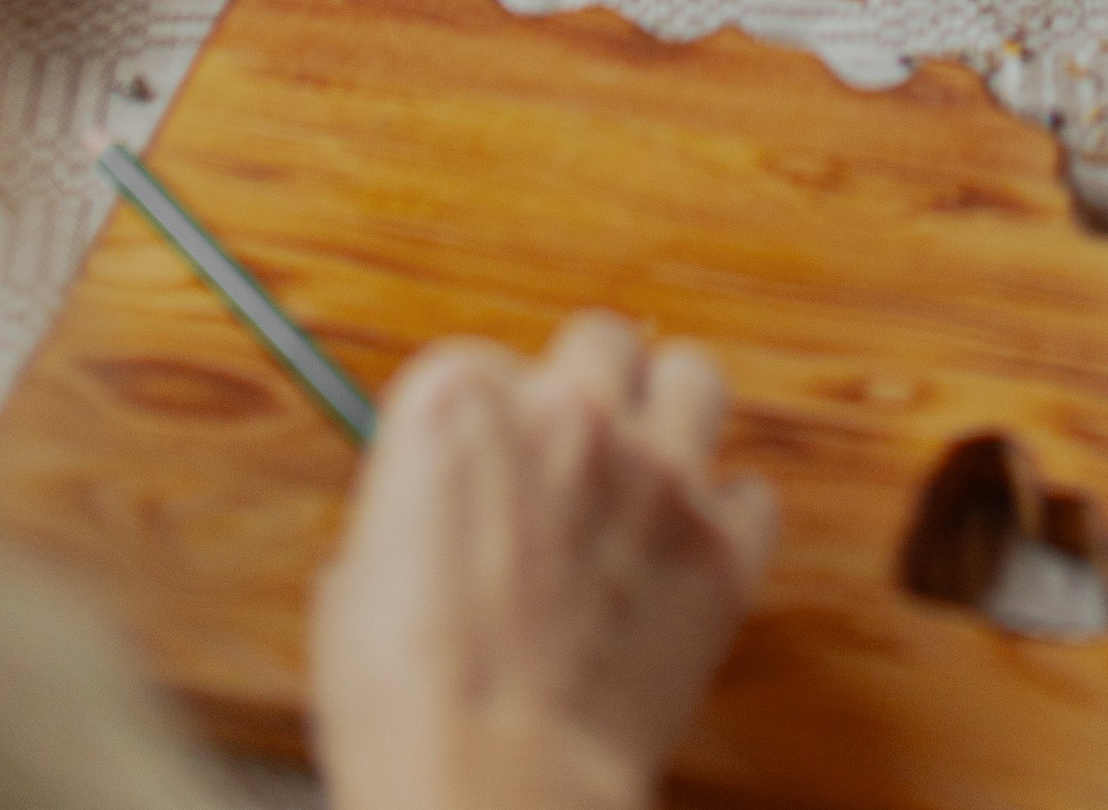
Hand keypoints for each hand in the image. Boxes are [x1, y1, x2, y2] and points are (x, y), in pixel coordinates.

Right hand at [309, 315, 777, 809]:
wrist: (494, 782)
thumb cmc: (409, 705)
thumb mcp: (356, 581)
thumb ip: (416, 512)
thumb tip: (438, 523)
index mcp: (461, 404)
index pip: (483, 361)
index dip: (486, 420)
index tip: (486, 462)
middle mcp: (568, 412)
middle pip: (601, 342)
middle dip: (590, 387)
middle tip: (574, 450)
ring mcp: (657, 469)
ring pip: (695, 380)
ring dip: (673, 417)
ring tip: (649, 471)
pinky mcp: (721, 541)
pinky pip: (751, 496)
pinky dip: (726, 520)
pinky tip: (689, 554)